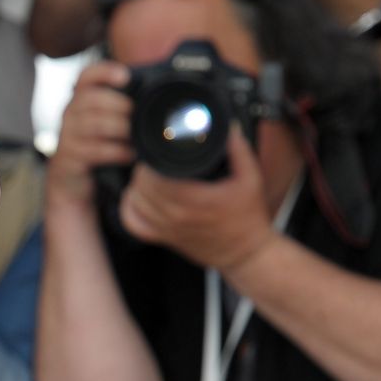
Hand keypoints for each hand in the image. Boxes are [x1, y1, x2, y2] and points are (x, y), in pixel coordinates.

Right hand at [47, 60, 134, 202]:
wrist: (75, 182)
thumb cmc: (100, 147)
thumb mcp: (109, 124)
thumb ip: (124, 108)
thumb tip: (159, 94)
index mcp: (82, 99)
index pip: (87, 76)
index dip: (105, 72)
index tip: (126, 76)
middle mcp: (71, 113)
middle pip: (91, 98)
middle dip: (119, 105)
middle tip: (137, 114)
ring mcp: (67, 135)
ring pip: (93, 123)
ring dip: (119, 128)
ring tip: (136, 136)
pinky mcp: (68, 157)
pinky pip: (94, 150)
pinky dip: (116, 151)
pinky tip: (130, 154)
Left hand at [117, 127, 278, 272]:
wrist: (245, 253)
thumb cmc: (248, 217)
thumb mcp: (251, 178)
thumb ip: (238, 149)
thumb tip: (226, 126)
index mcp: (195, 200)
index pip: (155, 177)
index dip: (150, 161)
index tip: (159, 151)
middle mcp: (177, 216)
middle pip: (141, 187)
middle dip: (143, 170)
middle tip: (153, 161)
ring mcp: (168, 229)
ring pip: (135, 202)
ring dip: (136, 186)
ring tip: (148, 175)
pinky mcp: (164, 239)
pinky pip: (133, 224)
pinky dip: (129, 208)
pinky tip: (138, 198)